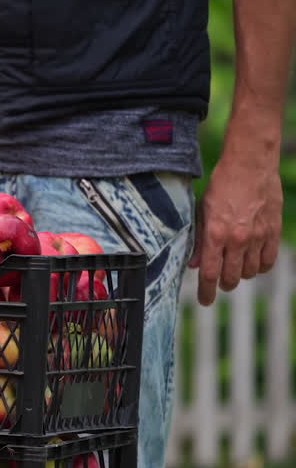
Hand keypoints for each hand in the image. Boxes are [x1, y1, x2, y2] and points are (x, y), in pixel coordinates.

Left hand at [189, 119, 283, 305]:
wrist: (250, 165)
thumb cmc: (220, 186)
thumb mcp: (201, 212)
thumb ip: (199, 241)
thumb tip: (195, 265)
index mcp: (215, 234)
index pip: (209, 274)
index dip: (206, 292)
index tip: (204, 301)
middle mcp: (237, 239)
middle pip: (231, 278)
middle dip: (222, 285)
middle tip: (218, 282)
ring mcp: (258, 236)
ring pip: (250, 273)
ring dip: (241, 275)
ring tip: (234, 267)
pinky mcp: (273, 231)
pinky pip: (269, 261)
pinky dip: (260, 267)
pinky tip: (253, 261)